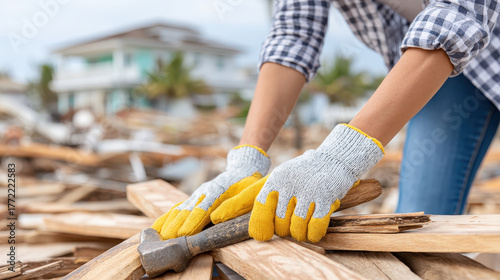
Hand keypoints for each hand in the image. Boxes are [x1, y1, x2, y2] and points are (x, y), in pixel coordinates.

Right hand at [152, 145, 269, 238]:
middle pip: (187, 210)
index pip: (204, 208)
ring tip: (158, 238)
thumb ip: (235, 206)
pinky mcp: (193, 198)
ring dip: (168, 224)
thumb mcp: (249, 192)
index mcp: (218, 191)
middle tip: (167, 241)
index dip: (194, 221)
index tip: (185, 233)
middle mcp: (204, 192)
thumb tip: (216, 219)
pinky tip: (155, 230)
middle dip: (177, 226)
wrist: (243, 169)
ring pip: (179, 210)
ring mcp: (196, 195)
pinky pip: (176, 208)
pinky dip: (165, 219)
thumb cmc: (248, 184)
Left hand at [211, 124, 383, 241]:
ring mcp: (307, 192)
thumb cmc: (303, 173)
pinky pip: (314, 229)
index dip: (239, 213)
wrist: (335, 160)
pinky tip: (314, 227)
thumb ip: (263, 195)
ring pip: (295, 229)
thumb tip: (243, 220)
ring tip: (303, 222)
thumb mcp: (280, 177)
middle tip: (291, 221)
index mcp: (275, 180)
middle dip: (283, 230)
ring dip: (299, 233)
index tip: (225, 222)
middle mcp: (288, 185)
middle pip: (277, 224)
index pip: (254, 200)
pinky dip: (313, 233)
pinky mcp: (325, 200)